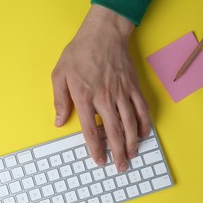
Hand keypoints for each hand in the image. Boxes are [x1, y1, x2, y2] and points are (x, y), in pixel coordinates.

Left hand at [52, 5, 150, 171]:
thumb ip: (59, 100)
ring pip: (130, 123)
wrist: (102, 34)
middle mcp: (105, 98)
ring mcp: (122, 92)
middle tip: (120, 167)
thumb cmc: (78, 54)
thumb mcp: (59, 75)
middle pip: (114, 131)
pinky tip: (144, 134)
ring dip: (132, 142)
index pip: (90, 130)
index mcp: (84, 98)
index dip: (95, 148)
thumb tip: (58, 122)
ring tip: (132, 155)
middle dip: (118, 152)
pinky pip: (142, 108)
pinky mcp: (133, 86)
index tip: (99, 160)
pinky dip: (145, 123)